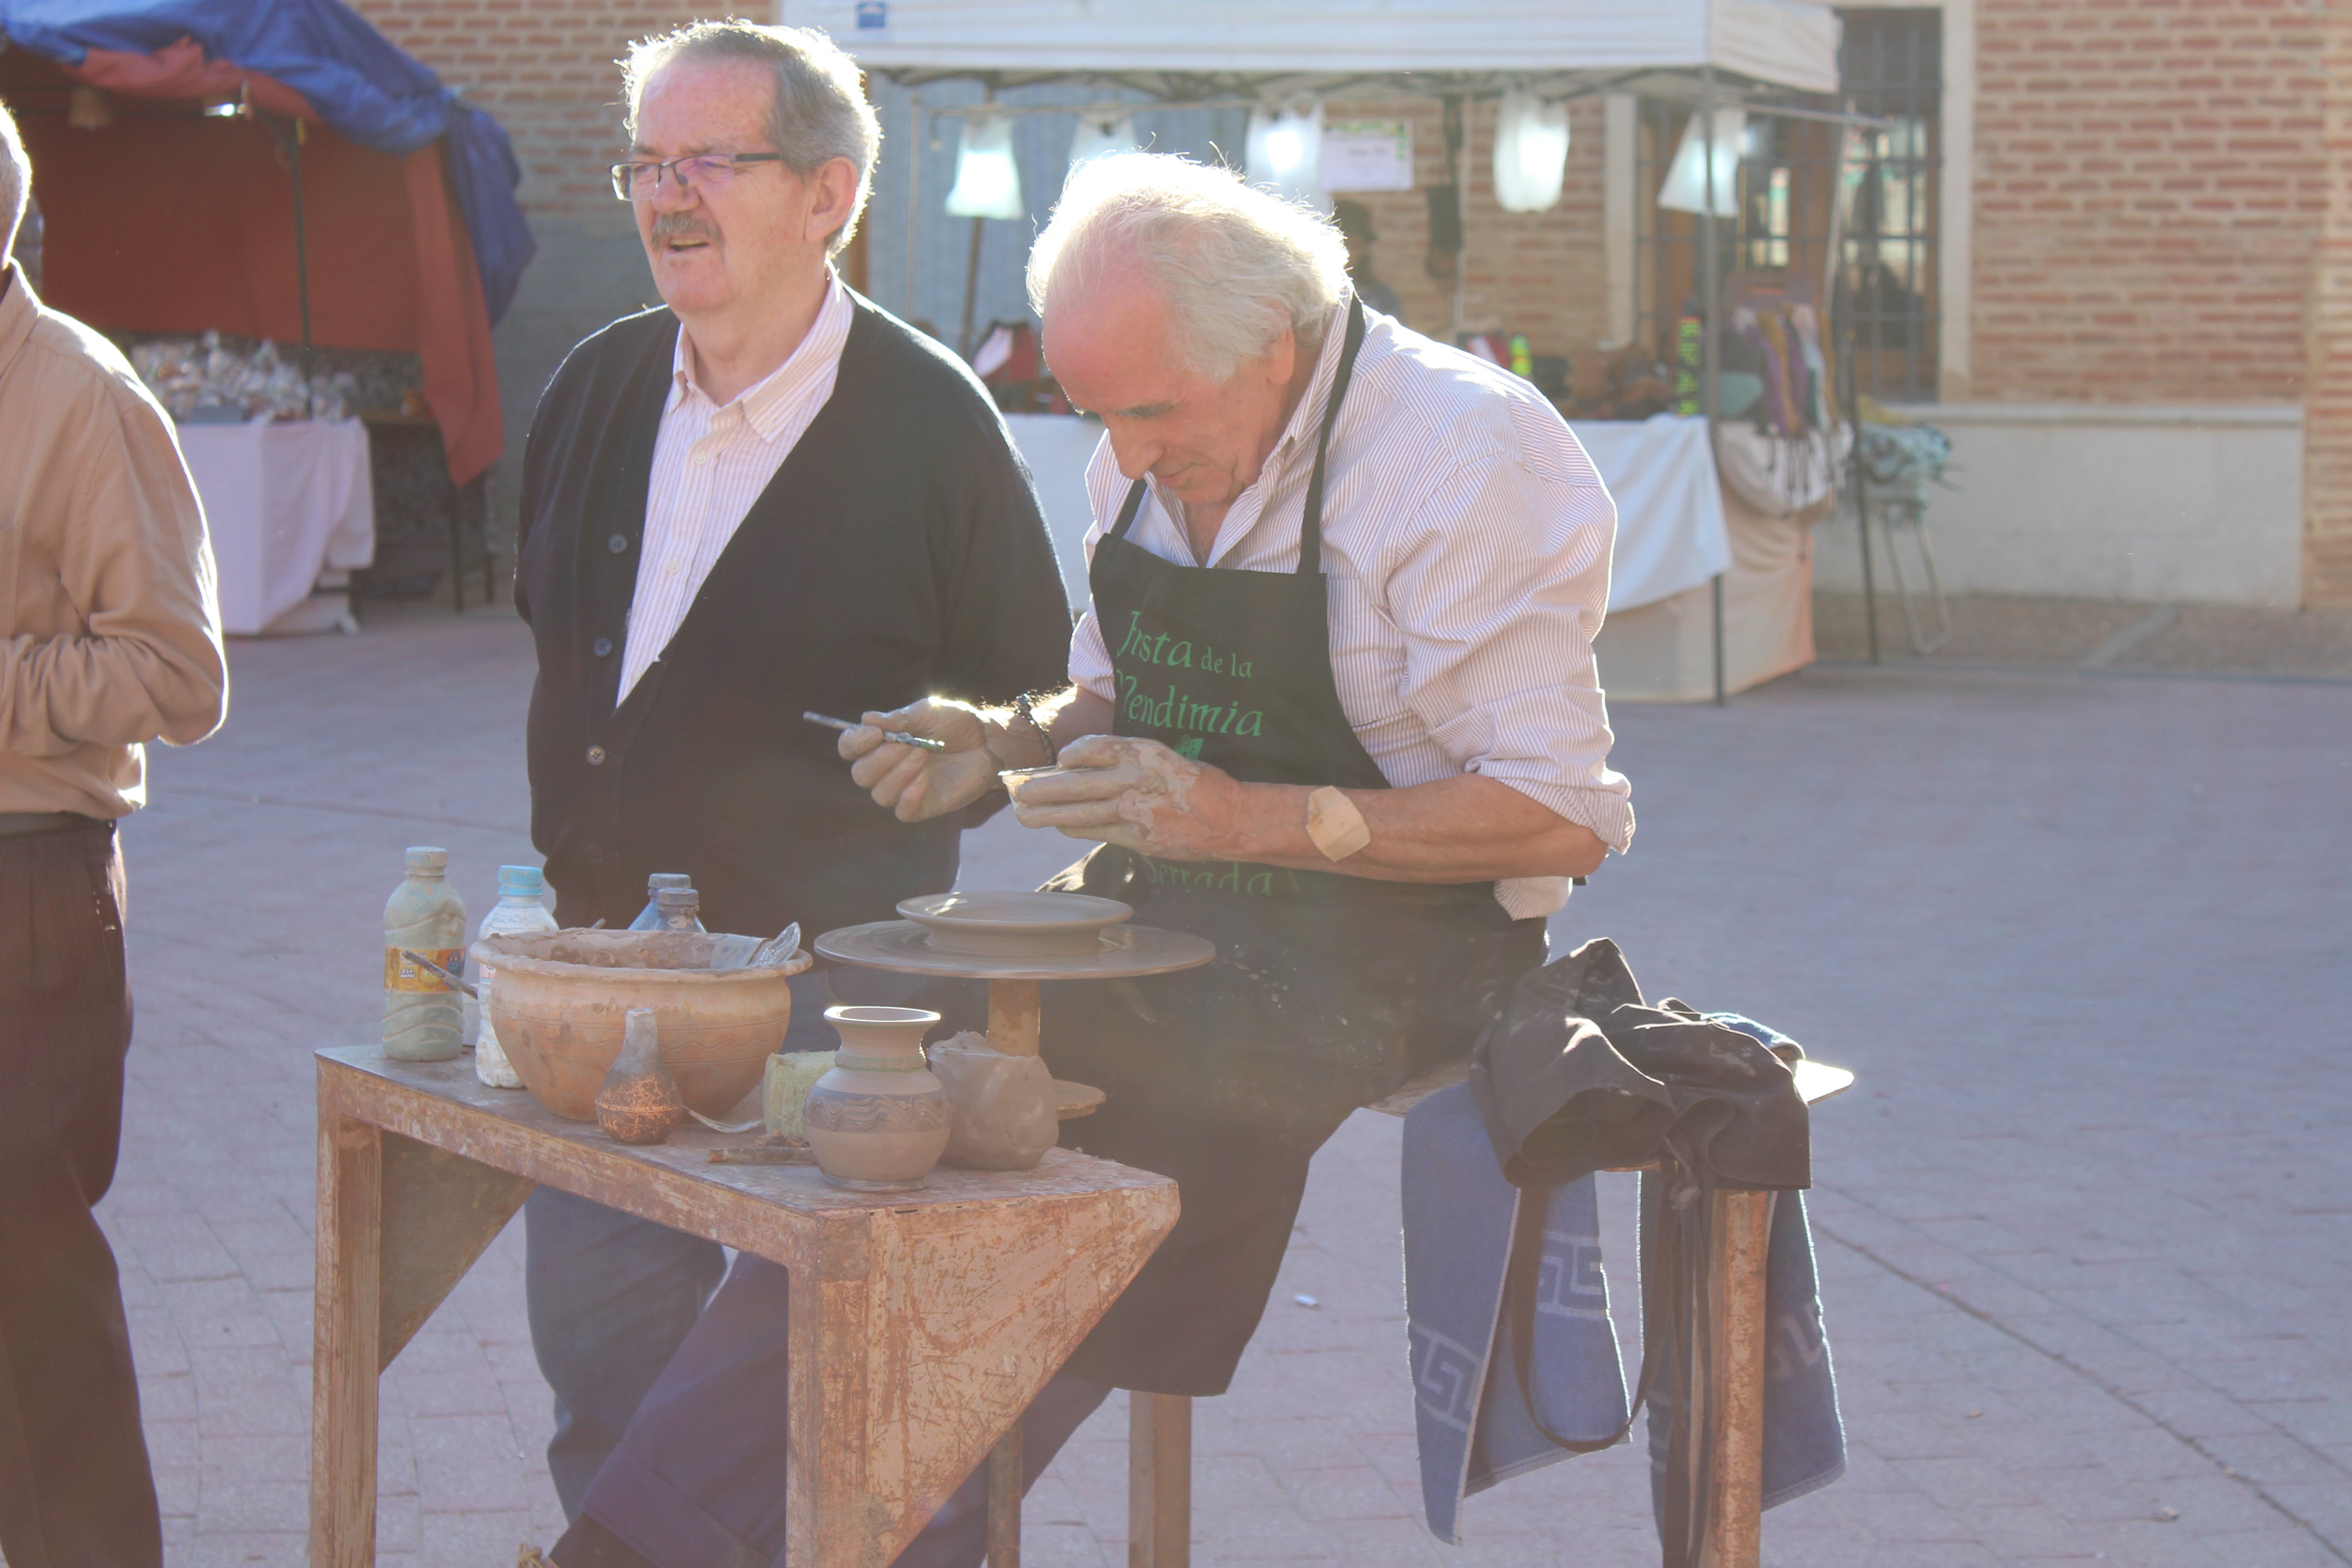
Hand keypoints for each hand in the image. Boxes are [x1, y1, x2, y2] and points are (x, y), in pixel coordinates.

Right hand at [841, 698, 1001, 822]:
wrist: (988, 740)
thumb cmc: (956, 723)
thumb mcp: (928, 712)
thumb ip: (899, 718)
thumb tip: (866, 719)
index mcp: (882, 743)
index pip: (850, 748)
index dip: (855, 743)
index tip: (875, 733)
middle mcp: (888, 768)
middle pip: (861, 775)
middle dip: (881, 759)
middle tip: (908, 744)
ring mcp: (905, 788)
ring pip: (880, 795)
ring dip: (898, 774)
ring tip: (922, 754)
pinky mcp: (924, 805)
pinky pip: (903, 812)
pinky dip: (909, 796)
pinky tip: (924, 779)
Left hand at [1005, 734, 1239, 858]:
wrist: (1231, 820)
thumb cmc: (1199, 785)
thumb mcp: (1165, 757)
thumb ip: (1128, 759)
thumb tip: (1086, 765)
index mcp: (1143, 752)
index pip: (1090, 749)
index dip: (1068, 755)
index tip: (1058, 760)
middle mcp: (1134, 780)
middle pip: (1073, 784)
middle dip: (1039, 789)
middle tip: (1016, 791)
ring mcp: (1133, 812)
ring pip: (1077, 813)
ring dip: (1046, 814)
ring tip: (1024, 814)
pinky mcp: (1136, 839)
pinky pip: (1095, 832)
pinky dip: (1075, 827)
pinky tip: (1062, 824)